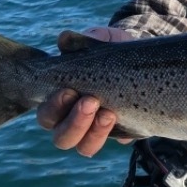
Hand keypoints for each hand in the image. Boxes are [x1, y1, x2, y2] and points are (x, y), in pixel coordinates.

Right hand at [36, 27, 133, 156]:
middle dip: (74, 122)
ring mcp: (97, 130)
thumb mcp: (98, 41)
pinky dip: (119, 135)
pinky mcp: (122, 132)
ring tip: (109, 114)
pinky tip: (125, 119)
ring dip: (94, 133)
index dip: (54, 107)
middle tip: (91, 101)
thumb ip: (82, 41)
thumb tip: (64, 39)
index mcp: (60, 102)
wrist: (140, 57)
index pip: (47, 115)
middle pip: (62, 138)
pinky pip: (117, 143)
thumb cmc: (109, 51)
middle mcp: (73, 121)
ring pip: (85, 147)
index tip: (68, 90)